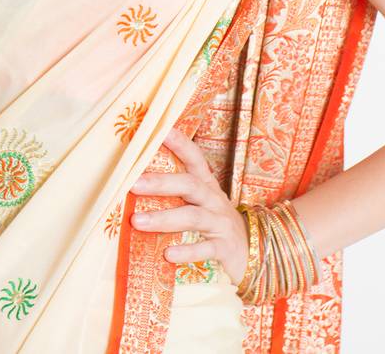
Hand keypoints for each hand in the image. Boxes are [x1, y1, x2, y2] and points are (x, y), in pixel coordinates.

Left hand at [128, 127, 246, 284]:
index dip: (180, 143)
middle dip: (161, 183)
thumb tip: (132, 180)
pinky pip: (206, 248)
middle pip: (189, 185)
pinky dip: (188, 251)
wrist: (252, 251)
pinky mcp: (225, 248)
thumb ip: (174, 190)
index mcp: (206, 185)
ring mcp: (221, 223)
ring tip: (137, 221)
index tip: (160, 130)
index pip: (194, 158)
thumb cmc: (214, 222)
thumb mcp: (198, 202)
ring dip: (164, 218)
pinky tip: (168, 254)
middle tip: (132, 184)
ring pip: (193, 216)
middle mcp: (214, 199)